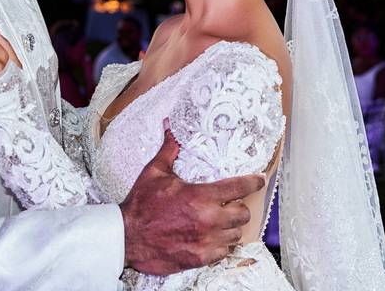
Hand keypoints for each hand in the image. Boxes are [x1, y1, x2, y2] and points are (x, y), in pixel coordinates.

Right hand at [120, 123, 265, 274]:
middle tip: (230, 203)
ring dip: (231, 226)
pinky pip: (224, 251)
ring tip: (222, 221)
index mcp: (201, 196)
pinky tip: (213, 237)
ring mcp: (205, 241)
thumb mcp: (155, 172)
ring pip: (236, 234)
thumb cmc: (141, 205)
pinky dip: (222, 244)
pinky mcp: (199, 258)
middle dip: (239, 207)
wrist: (126, 237)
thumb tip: (171, 128)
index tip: (258, 180)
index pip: (239, 187)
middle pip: (242, 213)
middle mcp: (208, 219)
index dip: (253, 182)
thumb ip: (170, 150)